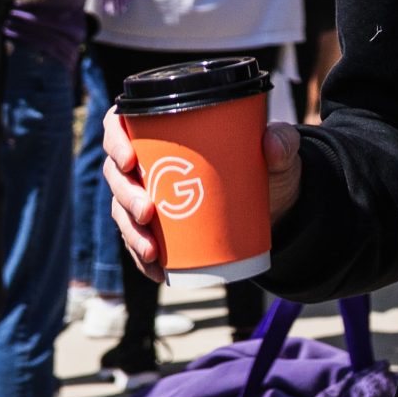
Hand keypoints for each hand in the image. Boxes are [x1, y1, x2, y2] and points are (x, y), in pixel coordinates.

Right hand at [103, 110, 301, 283]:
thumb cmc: (267, 165)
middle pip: (116, 173)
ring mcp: (148, 194)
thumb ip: (282, 142)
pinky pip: (138, 241)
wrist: (274, 206)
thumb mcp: (280, 152)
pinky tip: (157, 272)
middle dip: (125, 195)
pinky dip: (143, 259)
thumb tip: (272, 142)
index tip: (129, 159)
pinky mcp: (158, 226)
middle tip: (147, 211)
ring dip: (130, 232)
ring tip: (151, 250)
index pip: (120, 124)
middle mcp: (147, 161)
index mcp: (163, 128)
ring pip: (122, 210)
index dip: (115, 139)